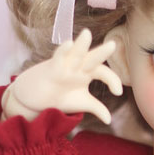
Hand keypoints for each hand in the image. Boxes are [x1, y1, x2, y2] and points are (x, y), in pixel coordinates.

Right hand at [2, 29, 122, 122]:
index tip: (118, 93)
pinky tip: (68, 44)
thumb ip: (97, 108)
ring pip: (74, 53)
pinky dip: (62, 51)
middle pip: (92, 58)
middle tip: (113, 45)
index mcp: (86, 72)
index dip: (113, 80)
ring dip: (80, 44)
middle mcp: (77, 66)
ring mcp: (64, 66)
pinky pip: (57, 58)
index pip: (103, 72)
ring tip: (87, 34)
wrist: (34, 98)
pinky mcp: (50, 70)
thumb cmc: (59, 96)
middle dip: (102, 52)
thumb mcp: (81, 103)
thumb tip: (110, 120)